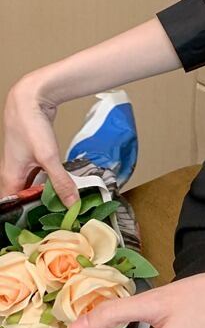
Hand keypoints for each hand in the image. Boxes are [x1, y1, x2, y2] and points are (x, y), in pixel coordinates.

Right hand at [0, 72, 78, 206]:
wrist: (30, 99)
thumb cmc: (31, 127)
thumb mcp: (48, 157)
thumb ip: (59, 181)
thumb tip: (71, 203)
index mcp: (10, 177)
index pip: (13, 207)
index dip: (26, 218)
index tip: (44, 227)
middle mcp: (13, 173)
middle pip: (25, 198)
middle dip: (40, 207)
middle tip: (60, 218)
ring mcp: (22, 165)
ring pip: (33, 186)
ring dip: (47, 194)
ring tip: (64, 206)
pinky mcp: (32, 157)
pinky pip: (39, 175)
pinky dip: (50, 181)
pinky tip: (64, 186)